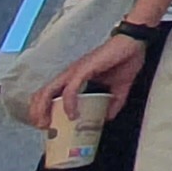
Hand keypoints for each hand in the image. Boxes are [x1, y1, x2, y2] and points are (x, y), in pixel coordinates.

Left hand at [31, 31, 148, 129]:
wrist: (134, 42)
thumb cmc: (125, 59)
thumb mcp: (119, 87)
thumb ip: (114, 103)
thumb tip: (108, 117)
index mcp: (76, 77)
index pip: (50, 93)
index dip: (44, 109)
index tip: (48, 125)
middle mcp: (70, 74)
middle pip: (42, 93)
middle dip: (37, 112)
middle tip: (42, 128)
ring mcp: (75, 71)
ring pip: (49, 91)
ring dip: (44, 109)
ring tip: (49, 124)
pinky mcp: (83, 70)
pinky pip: (70, 89)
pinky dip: (68, 104)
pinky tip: (72, 115)